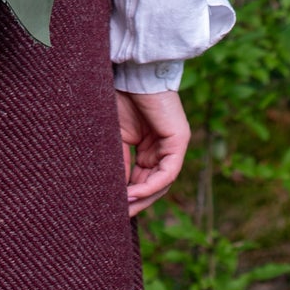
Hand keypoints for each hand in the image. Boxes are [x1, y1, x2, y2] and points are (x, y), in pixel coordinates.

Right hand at [116, 87, 189, 216]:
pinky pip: (168, 173)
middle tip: (117, 217)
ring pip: (161, 184)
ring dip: (143, 198)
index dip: (127, 196)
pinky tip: (132, 193)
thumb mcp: (116, 138)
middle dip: (135, 203)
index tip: (110, 209)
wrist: (132, 72)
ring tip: (123, 207)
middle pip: (152, 186)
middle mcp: (163, 150)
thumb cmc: (122, 98)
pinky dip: (151, 186)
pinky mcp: (179, 142)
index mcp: (148, 149)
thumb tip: (116, 193)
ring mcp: (173, 146)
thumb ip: (119, 164)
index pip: (140, 180)